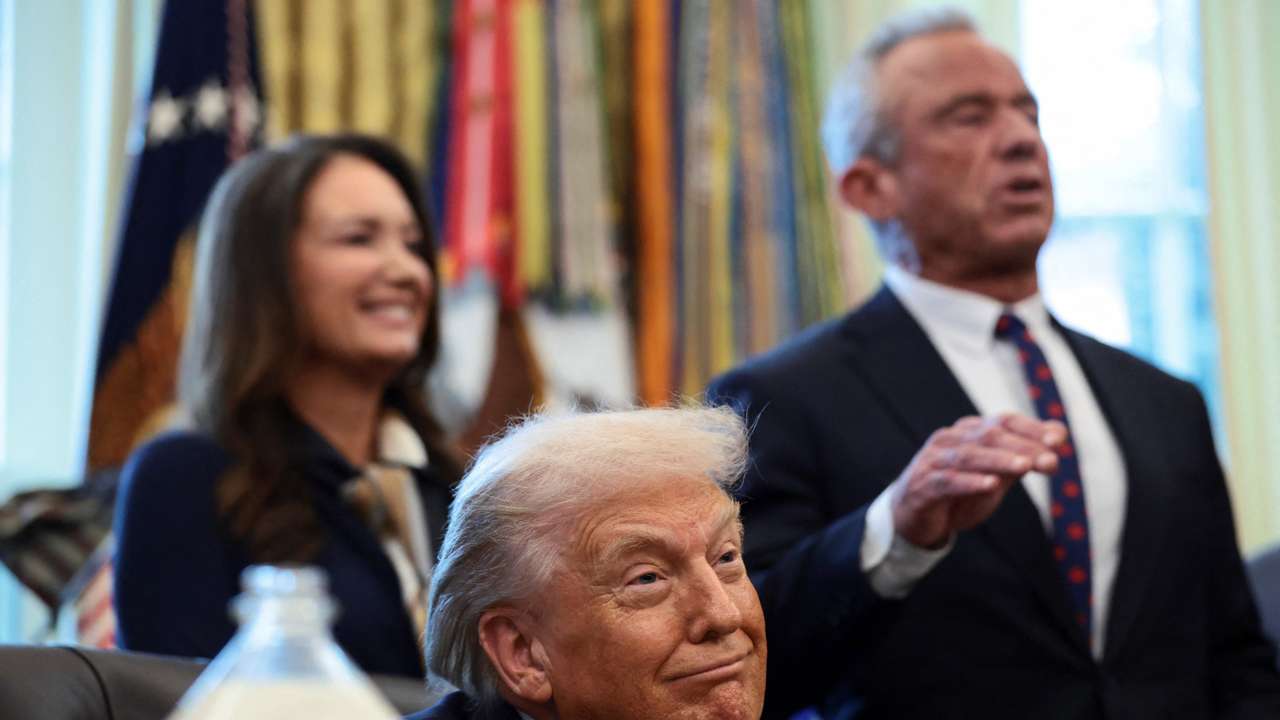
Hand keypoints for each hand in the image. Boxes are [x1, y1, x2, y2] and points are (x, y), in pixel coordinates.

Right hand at [890, 414, 1066, 548]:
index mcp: (969, 432)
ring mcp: (933, 461)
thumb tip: (1059, 433)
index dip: (1031, 428)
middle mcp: (949, 439)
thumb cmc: (958, 493)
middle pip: (988, 436)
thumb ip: (1022, 455)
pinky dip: (970, 482)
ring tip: (1024, 467)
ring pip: (969, 455)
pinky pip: (947, 480)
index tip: (1058, 440)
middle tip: (1050, 461)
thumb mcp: (996, 475)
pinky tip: (990, 485)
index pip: (1003, 421)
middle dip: (1022, 447)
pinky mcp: (922, 485)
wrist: (914, 518)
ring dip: (999, 460)